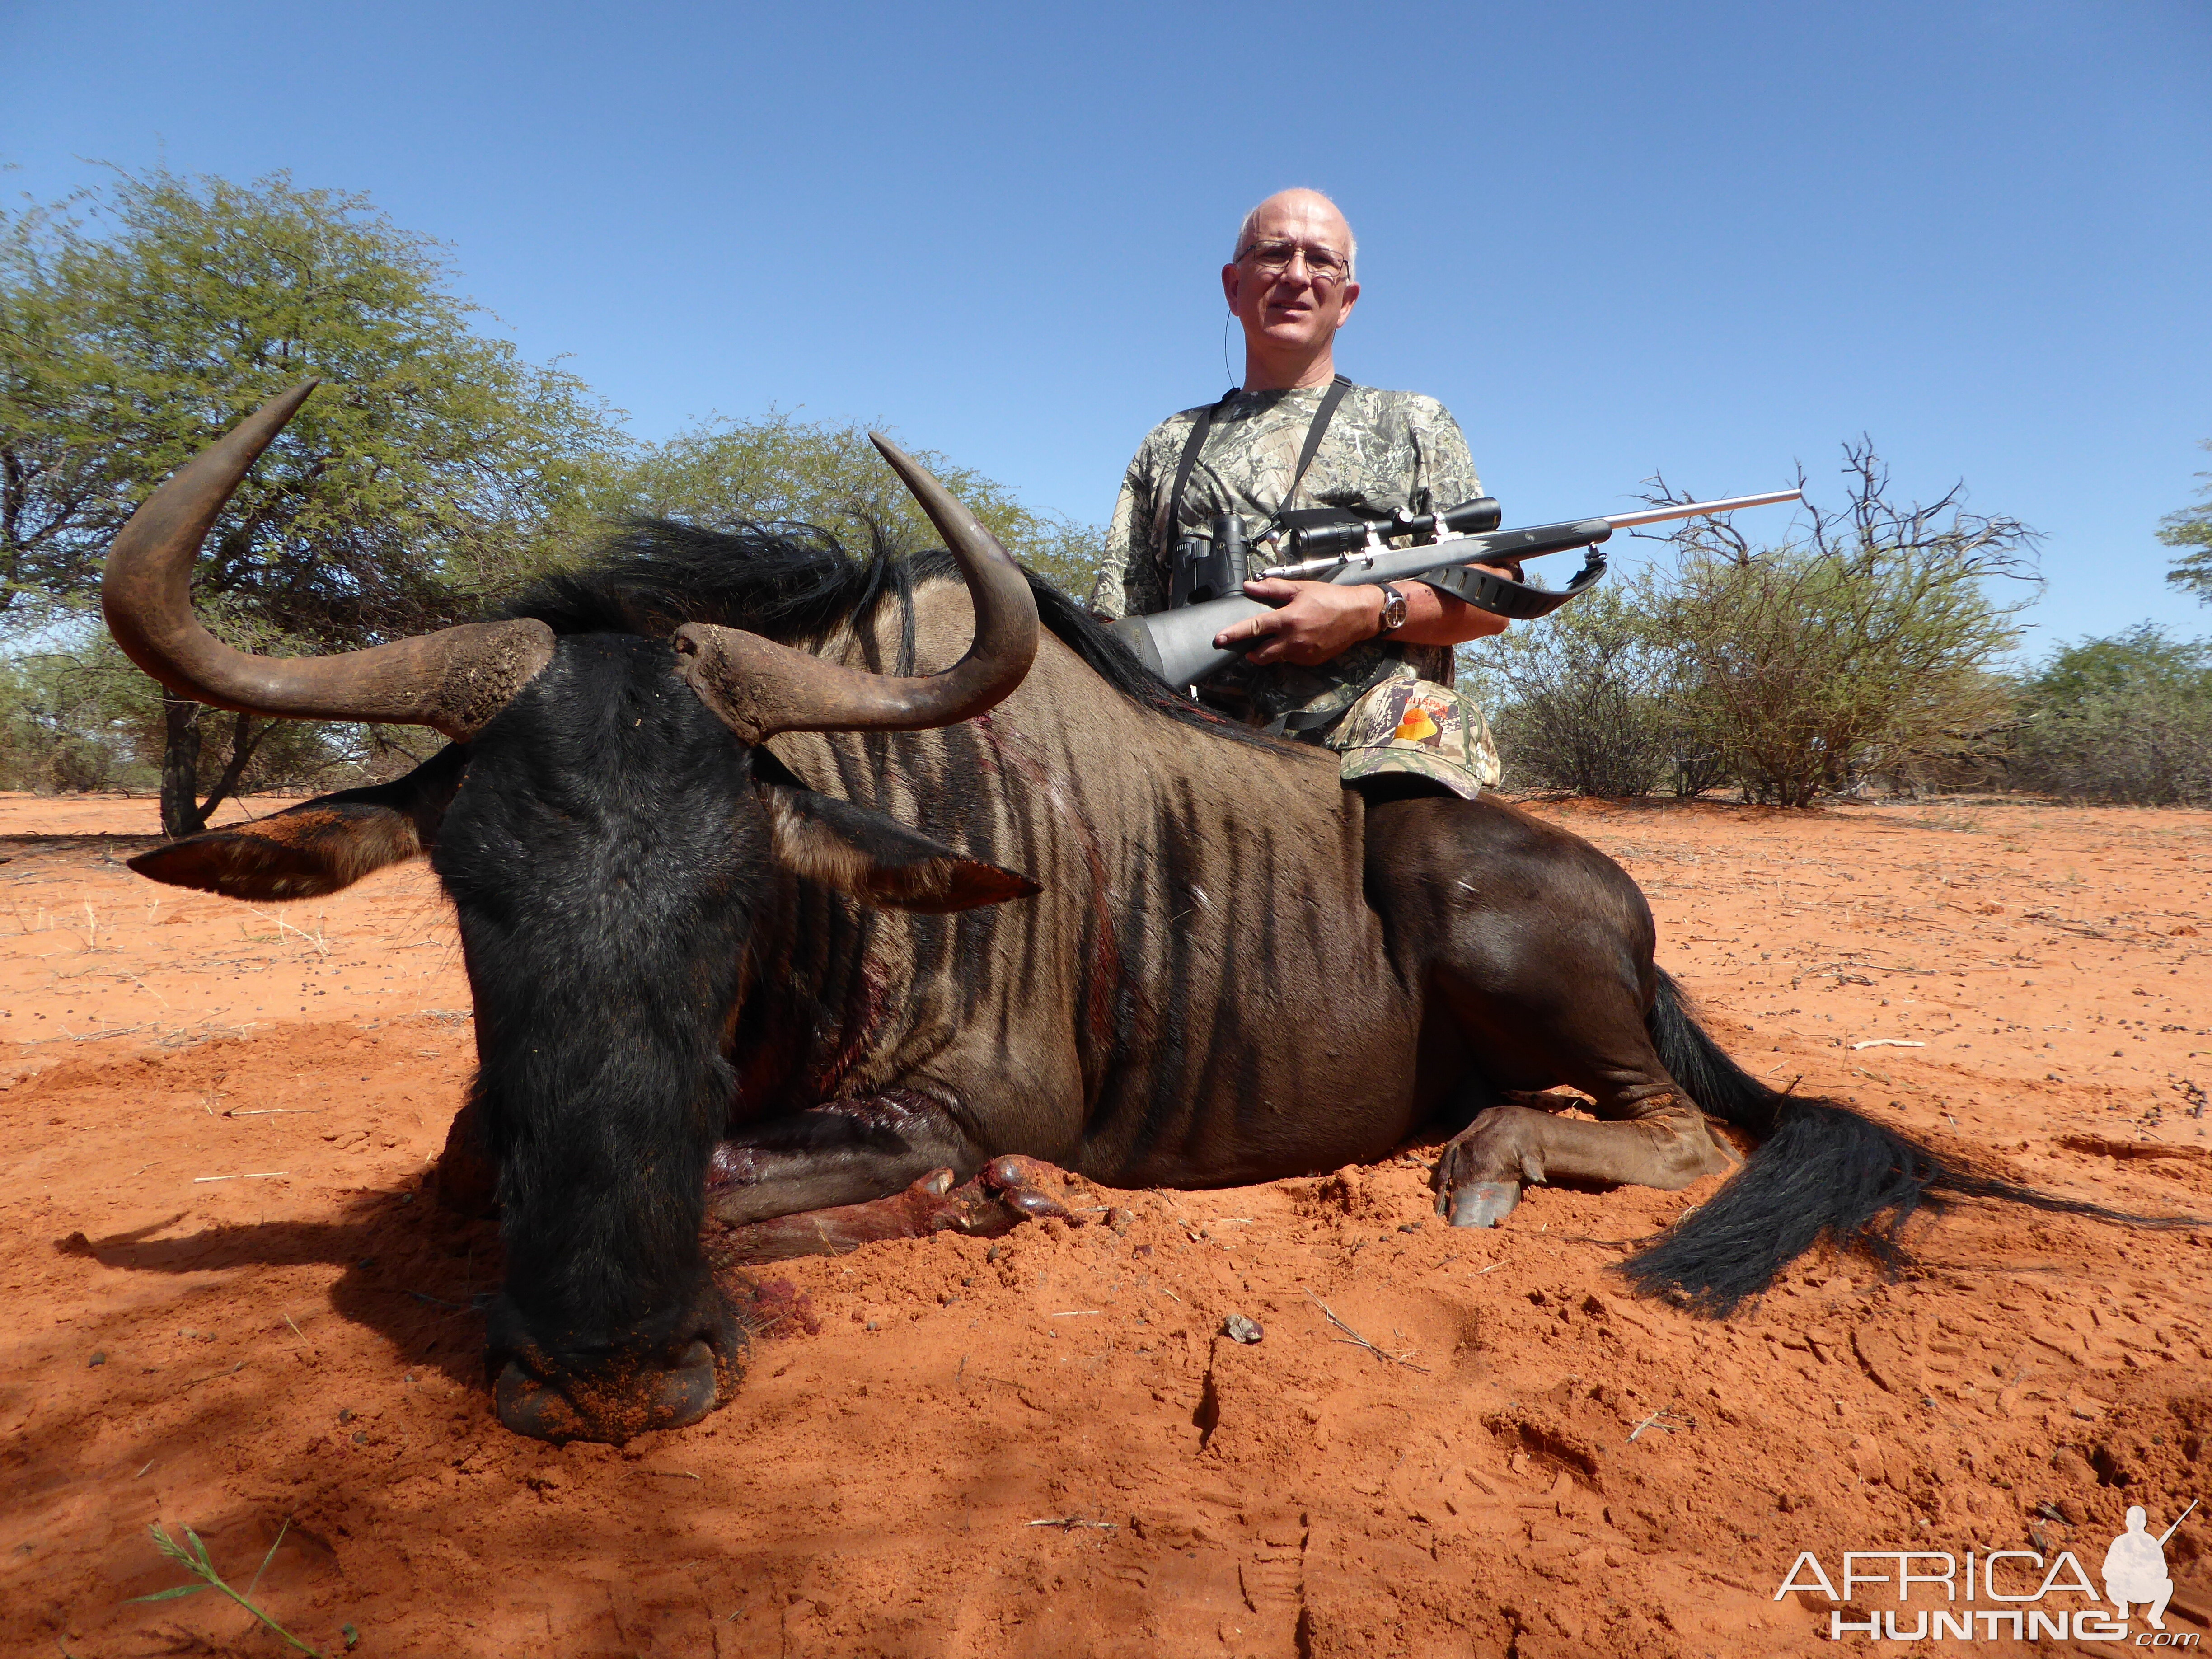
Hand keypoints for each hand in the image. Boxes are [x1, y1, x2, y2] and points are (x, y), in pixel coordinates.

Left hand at [1215, 579, 1385, 665]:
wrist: (1358, 615)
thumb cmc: (1330, 599)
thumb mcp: (1300, 588)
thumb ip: (1272, 589)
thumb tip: (1249, 586)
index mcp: (1288, 620)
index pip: (1254, 628)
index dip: (1234, 634)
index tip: (1219, 639)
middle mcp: (1293, 640)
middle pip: (1261, 654)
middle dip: (1251, 652)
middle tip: (1249, 646)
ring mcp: (1303, 653)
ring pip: (1277, 658)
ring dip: (1272, 650)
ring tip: (1280, 637)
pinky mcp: (1311, 661)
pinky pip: (1292, 659)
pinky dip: (1289, 652)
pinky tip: (1298, 639)